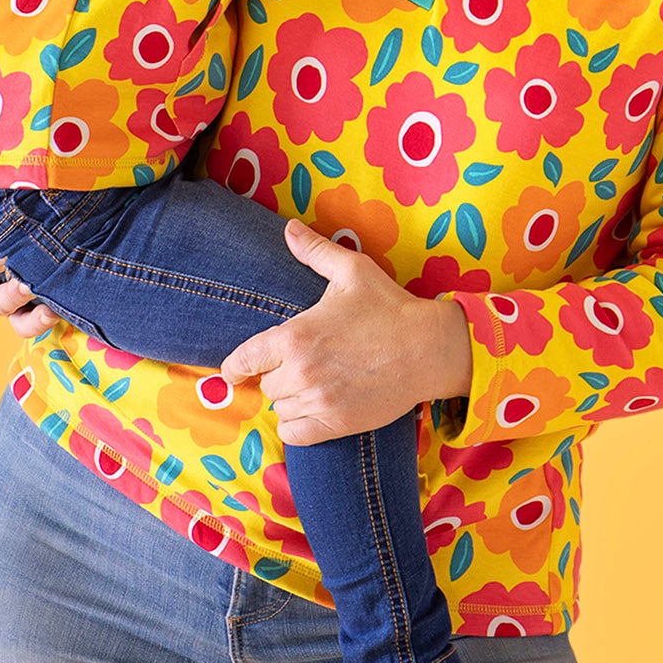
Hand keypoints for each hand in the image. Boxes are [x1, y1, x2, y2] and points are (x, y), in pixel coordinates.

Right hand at [0, 176, 58, 338]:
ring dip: (32, 318)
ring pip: (19, 322)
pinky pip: (42, 322)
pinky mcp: (39, 308)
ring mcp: (15, 305)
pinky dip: (50, 319)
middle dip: (10, 297)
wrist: (24, 233)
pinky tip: (63, 308)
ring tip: (50, 308)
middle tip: (27, 285)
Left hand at [219, 218, 471, 445]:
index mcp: (295, 336)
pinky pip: (295, 434)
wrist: (429, 348)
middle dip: (278, 375)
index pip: (245, 359)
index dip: (234, 366)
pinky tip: (311, 410)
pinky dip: (297, 425)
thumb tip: (289, 228)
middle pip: (267, 384)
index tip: (233, 371)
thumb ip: (315, 251)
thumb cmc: (390, 307)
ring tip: (311, 385)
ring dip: (290, 399)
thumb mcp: (352, 271)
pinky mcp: (336, 423)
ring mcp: (318, 401)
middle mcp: (301, 372)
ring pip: (281, 408)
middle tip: (301, 365)